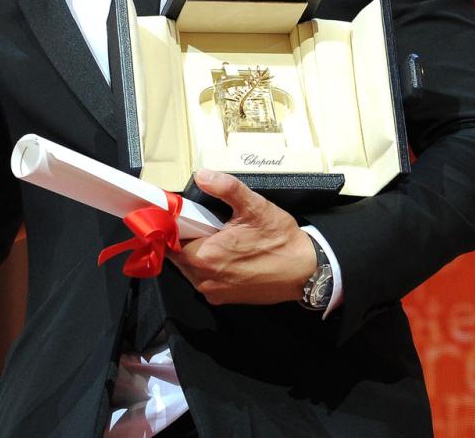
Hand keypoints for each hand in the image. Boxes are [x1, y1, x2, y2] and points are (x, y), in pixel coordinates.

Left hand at [170, 170, 315, 305]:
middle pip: (178, 255)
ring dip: (196, 252)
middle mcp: (204, 279)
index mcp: (205, 256)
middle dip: (186, 237)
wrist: (304, 271)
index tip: (182, 214)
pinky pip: (204, 280)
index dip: (173, 224)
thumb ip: (226, 188)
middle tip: (204, 223)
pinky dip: (208, 266)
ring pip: (189, 269)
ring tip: (218, 237)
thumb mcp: (255, 206)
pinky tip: (227, 254)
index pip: (171, 239)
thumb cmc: (280, 239)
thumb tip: (202, 175)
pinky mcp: (223, 299)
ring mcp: (213, 292)